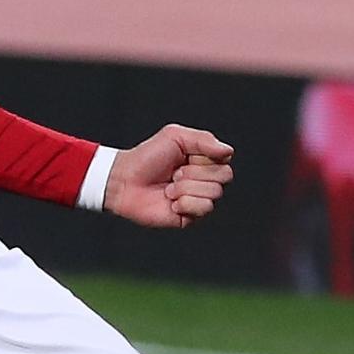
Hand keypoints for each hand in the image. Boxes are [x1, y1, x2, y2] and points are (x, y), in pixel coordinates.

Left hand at [103, 124, 235, 229]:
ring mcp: (198, 199)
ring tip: (169, 187)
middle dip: (195, 173)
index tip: (184, 156)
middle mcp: (204, 181)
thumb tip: (228, 151)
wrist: (124, 181)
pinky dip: (185, 203)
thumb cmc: (147, 157)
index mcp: (204, 161)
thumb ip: (204, 140)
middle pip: (224, 177)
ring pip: (214, 193)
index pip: (225, 161)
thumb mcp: (175, 137)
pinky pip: (204, 209)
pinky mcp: (190, 217)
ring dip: (186, 188)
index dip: (204, 158)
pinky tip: (171, 202)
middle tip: (174, 173)